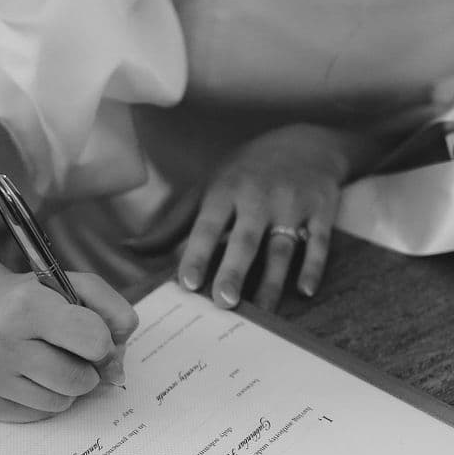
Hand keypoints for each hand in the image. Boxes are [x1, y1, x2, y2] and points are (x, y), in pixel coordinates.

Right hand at [0, 270, 138, 421]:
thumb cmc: (40, 300)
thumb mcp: (80, 287)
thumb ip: (115, 314)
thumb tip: (115, 371)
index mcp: (27, 305)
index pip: (94, 341)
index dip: (103, 342)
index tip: (93, 336)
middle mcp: (0, 340)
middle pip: (79, 380)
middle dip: (86, 369)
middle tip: (70, 351)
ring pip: (61, 403)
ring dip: (66, 387)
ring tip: (49, 361)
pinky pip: (40, 415)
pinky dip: (45, 398)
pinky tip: (31, 375)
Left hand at [177, 123, 352, 308]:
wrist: (307, 142)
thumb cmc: (247, 171)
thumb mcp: (209, 186)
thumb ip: (174, 223)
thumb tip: (131, 249)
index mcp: (226, 190)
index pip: (208, 226)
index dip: (197, 254)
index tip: (187, 284)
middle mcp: (259, 197)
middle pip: (246, 239)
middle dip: (235, 270)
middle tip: (225, 301)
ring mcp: (293, 203)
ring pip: (282, 248)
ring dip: (273, 281)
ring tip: (263, 312)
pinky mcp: (321, 210)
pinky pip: (319, 242)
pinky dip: (313, 266)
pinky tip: (304, 291)